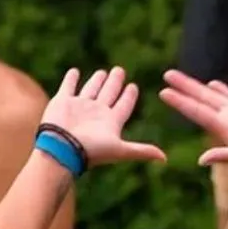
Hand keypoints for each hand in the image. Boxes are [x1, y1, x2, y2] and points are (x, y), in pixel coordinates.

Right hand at [43, 67, 165, 165]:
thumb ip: (142, 151)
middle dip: (115, 82)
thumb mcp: (121, 150)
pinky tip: (74, 71)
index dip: (129, 96)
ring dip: (97, 81)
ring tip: (103, 72)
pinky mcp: (62, 101)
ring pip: (91, 89)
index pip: (124, 105)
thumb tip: (165, 159)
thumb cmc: (92, 150)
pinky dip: (71, 79)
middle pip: (109, 93)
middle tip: (120, 70)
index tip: (134, 86)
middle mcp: (96, 113)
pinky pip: (68, 86)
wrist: (62, 148)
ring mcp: (79, 106)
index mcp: (111, 121)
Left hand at [160, 70, 227, 164]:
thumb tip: (201, 160)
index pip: (198, 112)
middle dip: (185, 87)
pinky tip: (212, 84)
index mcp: (225, 128)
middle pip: (202, 101)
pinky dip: (223, 90)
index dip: (181, 102)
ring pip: (214, 96)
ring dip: (198, 86)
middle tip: (167, 74)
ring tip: (180, 77)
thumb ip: (225, 156)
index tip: (164, 92)